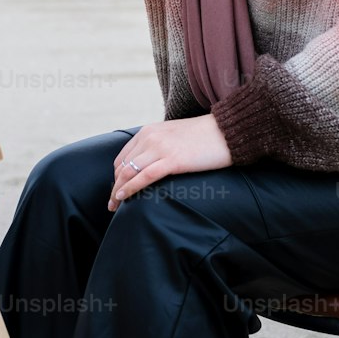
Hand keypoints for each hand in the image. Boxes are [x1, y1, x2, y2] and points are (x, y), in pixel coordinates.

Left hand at [108, 114, 231, 211]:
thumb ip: (159, 146)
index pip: (123, 157)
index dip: (117, 176)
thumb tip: (151, 164)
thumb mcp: (173, 136)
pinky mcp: (173, 160)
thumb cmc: (204, 137)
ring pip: (129, 172)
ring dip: (118, 191)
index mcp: (149, 131)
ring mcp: (161, 147)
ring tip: (115, 206)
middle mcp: (150, 137)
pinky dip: (130, 188)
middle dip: (115, 186)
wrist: (226, 131)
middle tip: (112, 204)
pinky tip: (124, 198)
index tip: (117, 190)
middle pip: (122, 166)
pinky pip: (144, 177)